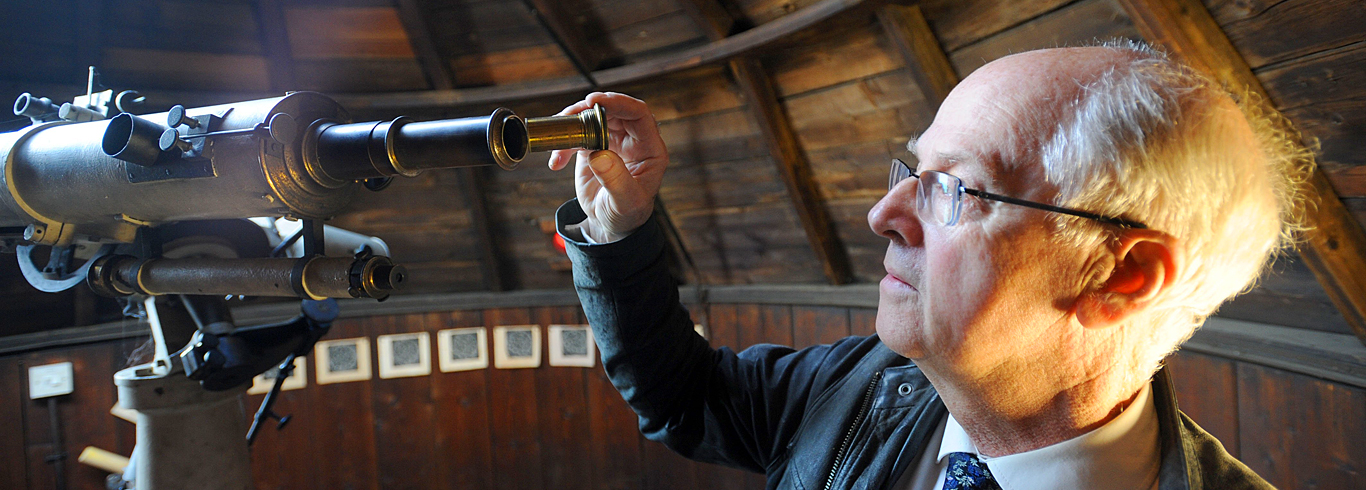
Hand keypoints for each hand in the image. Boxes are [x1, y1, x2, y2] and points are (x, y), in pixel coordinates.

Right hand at [549, 92, 668, 241]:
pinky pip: (577, 135)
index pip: (639, 114)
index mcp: (650, 149)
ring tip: (558, 140)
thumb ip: (615, 180)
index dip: (618, 103)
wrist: (612, 224)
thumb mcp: (624, 201)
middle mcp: (633, 141)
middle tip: (569, 116)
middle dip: (589, 109)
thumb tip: (600, 155)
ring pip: (593, 118)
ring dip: (572, 123)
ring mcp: (613, 142)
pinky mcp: (593, 147)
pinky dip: (563, 144)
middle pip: (613, 111)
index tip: (594, 101)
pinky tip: (556, 161)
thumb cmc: (627, 214)